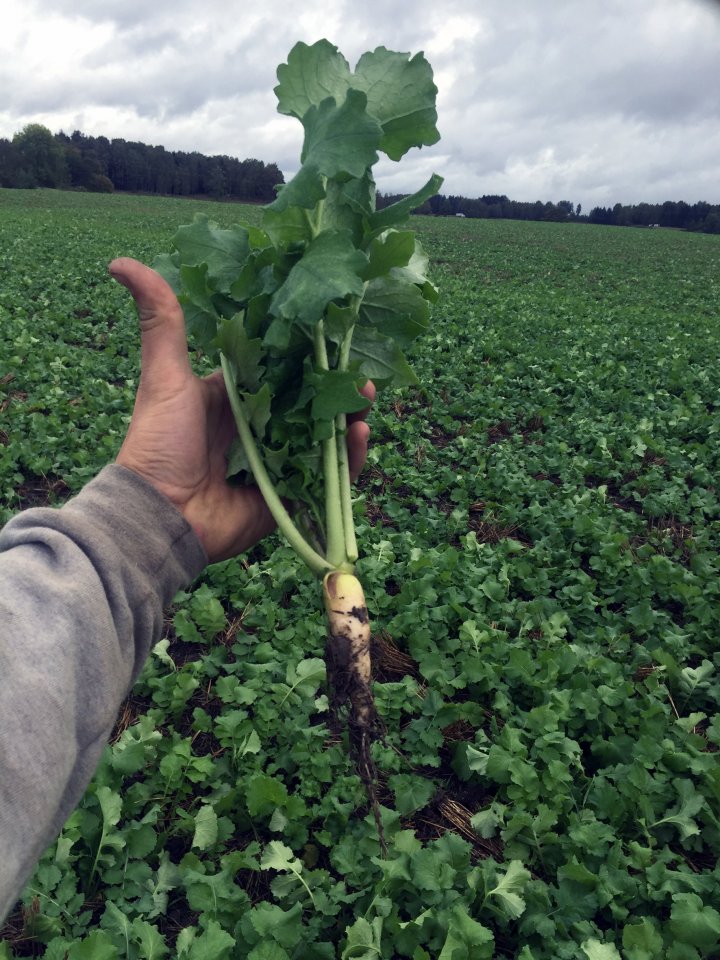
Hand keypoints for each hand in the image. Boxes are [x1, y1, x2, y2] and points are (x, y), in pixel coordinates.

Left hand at [110, 258, 373, 562]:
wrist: (159, 515)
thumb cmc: (159, 443)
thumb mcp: (164, 376)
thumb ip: (161, 321)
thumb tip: (119, 261)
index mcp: (238, 399)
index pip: (283, 371)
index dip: (310, 354)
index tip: (335, 332)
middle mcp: (261, 429)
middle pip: (311, 403)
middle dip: (339, 386)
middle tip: (361, 370)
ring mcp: (278, 464)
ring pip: (325, 437)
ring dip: (349, 416)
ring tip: (366, 395)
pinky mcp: (289, 496)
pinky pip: (327, 478)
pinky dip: (348, 459)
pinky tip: (360, 433)